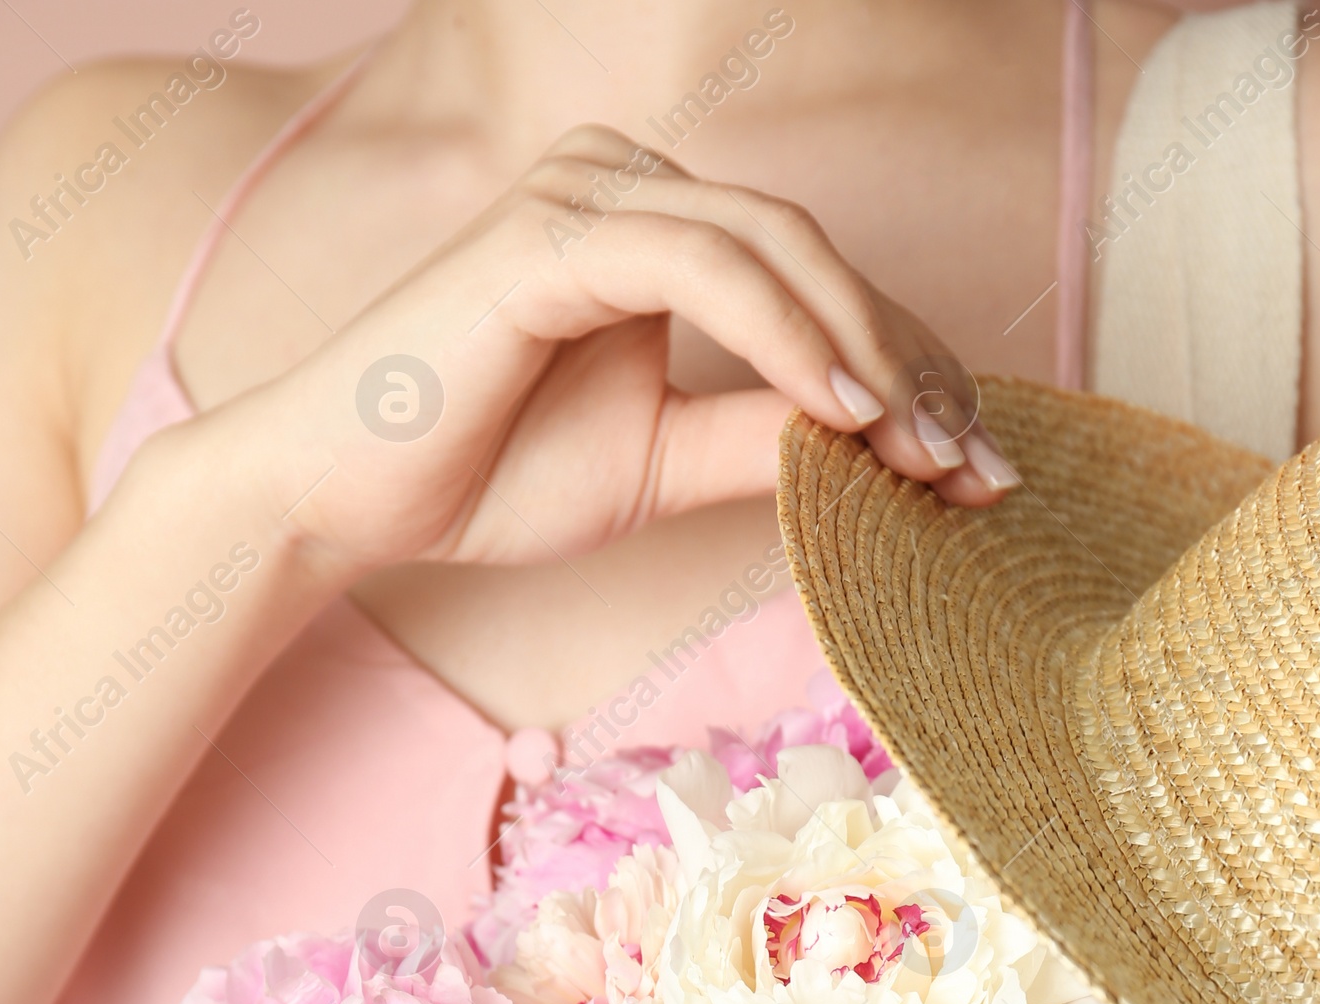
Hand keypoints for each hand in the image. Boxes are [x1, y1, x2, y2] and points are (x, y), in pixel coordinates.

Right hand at [226, 125, 1014, 584]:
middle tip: (978, 465)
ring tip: (925, 450)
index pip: (812, 285)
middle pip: (814, 254)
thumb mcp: (655, 466)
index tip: (979, 468)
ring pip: (772, 246)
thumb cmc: (480, 473)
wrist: (340, 498)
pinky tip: (843, 410)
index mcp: (653, 232)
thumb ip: (760, 444)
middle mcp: (626, 189)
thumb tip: (885, 456)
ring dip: (864, 348)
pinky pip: (701, 266)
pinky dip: (784, 334)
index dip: (908, 371)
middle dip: (911, 362)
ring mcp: (586, 196)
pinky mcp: (550, 233)